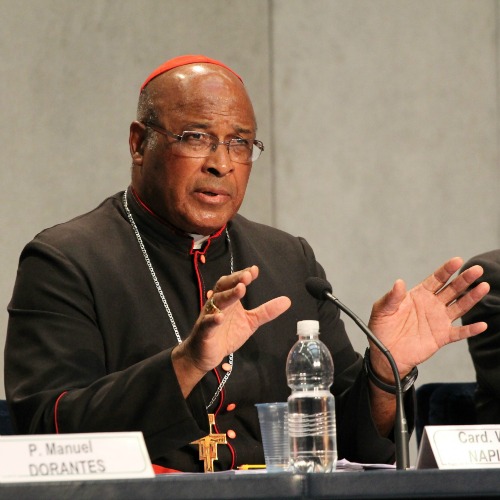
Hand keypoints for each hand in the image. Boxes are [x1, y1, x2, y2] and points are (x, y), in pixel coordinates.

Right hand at [172, 265, 290, 395]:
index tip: (254, 270)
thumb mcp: (250, 322)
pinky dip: (213, 319)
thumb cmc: (226, 334)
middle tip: (248, 276)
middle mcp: (217, 305)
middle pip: (223, 287)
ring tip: (241, 290)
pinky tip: (220, 317)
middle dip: (235, 280)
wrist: (205, 354)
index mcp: (229, 300)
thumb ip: (266, 311)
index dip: (243, 276)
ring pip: (217, 302)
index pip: (233, 283)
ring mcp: (209, 317)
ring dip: (229, 295)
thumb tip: (287, 300)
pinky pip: (207, 324)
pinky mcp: (204, 332)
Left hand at [367, 257, 489, 379]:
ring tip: (483, 287)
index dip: (446, 270)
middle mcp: (432, 305)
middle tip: (476, 269)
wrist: (385, 353)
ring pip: (460, 307)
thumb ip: (391, 297)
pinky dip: (471, 330)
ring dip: (472, 297)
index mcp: (419, 295)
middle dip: (464, 279)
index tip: (457, 261)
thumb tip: (398, 283)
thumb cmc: (382, 329)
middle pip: (452, 289)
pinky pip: (459, 333)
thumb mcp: (382, 310)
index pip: (436, 279)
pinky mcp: (441, 337)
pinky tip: (482, 325)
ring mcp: (439, 321)